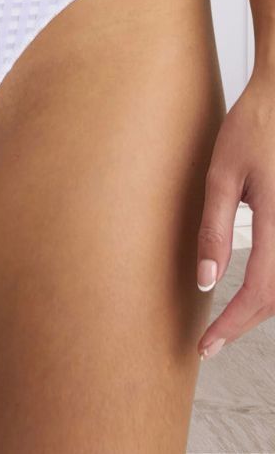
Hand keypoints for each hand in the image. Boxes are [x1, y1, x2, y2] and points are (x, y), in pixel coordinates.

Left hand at [197, 68, 274, 358]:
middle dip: (244, 323)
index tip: (206, 346)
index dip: (233, 325)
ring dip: (261, 307)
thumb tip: (206, 281)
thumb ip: (215, 228)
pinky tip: (250, 290)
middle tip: (211, 341)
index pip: (260, 293)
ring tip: (226, 321)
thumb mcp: (221, 175)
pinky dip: (272, 285)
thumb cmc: (251, 129)